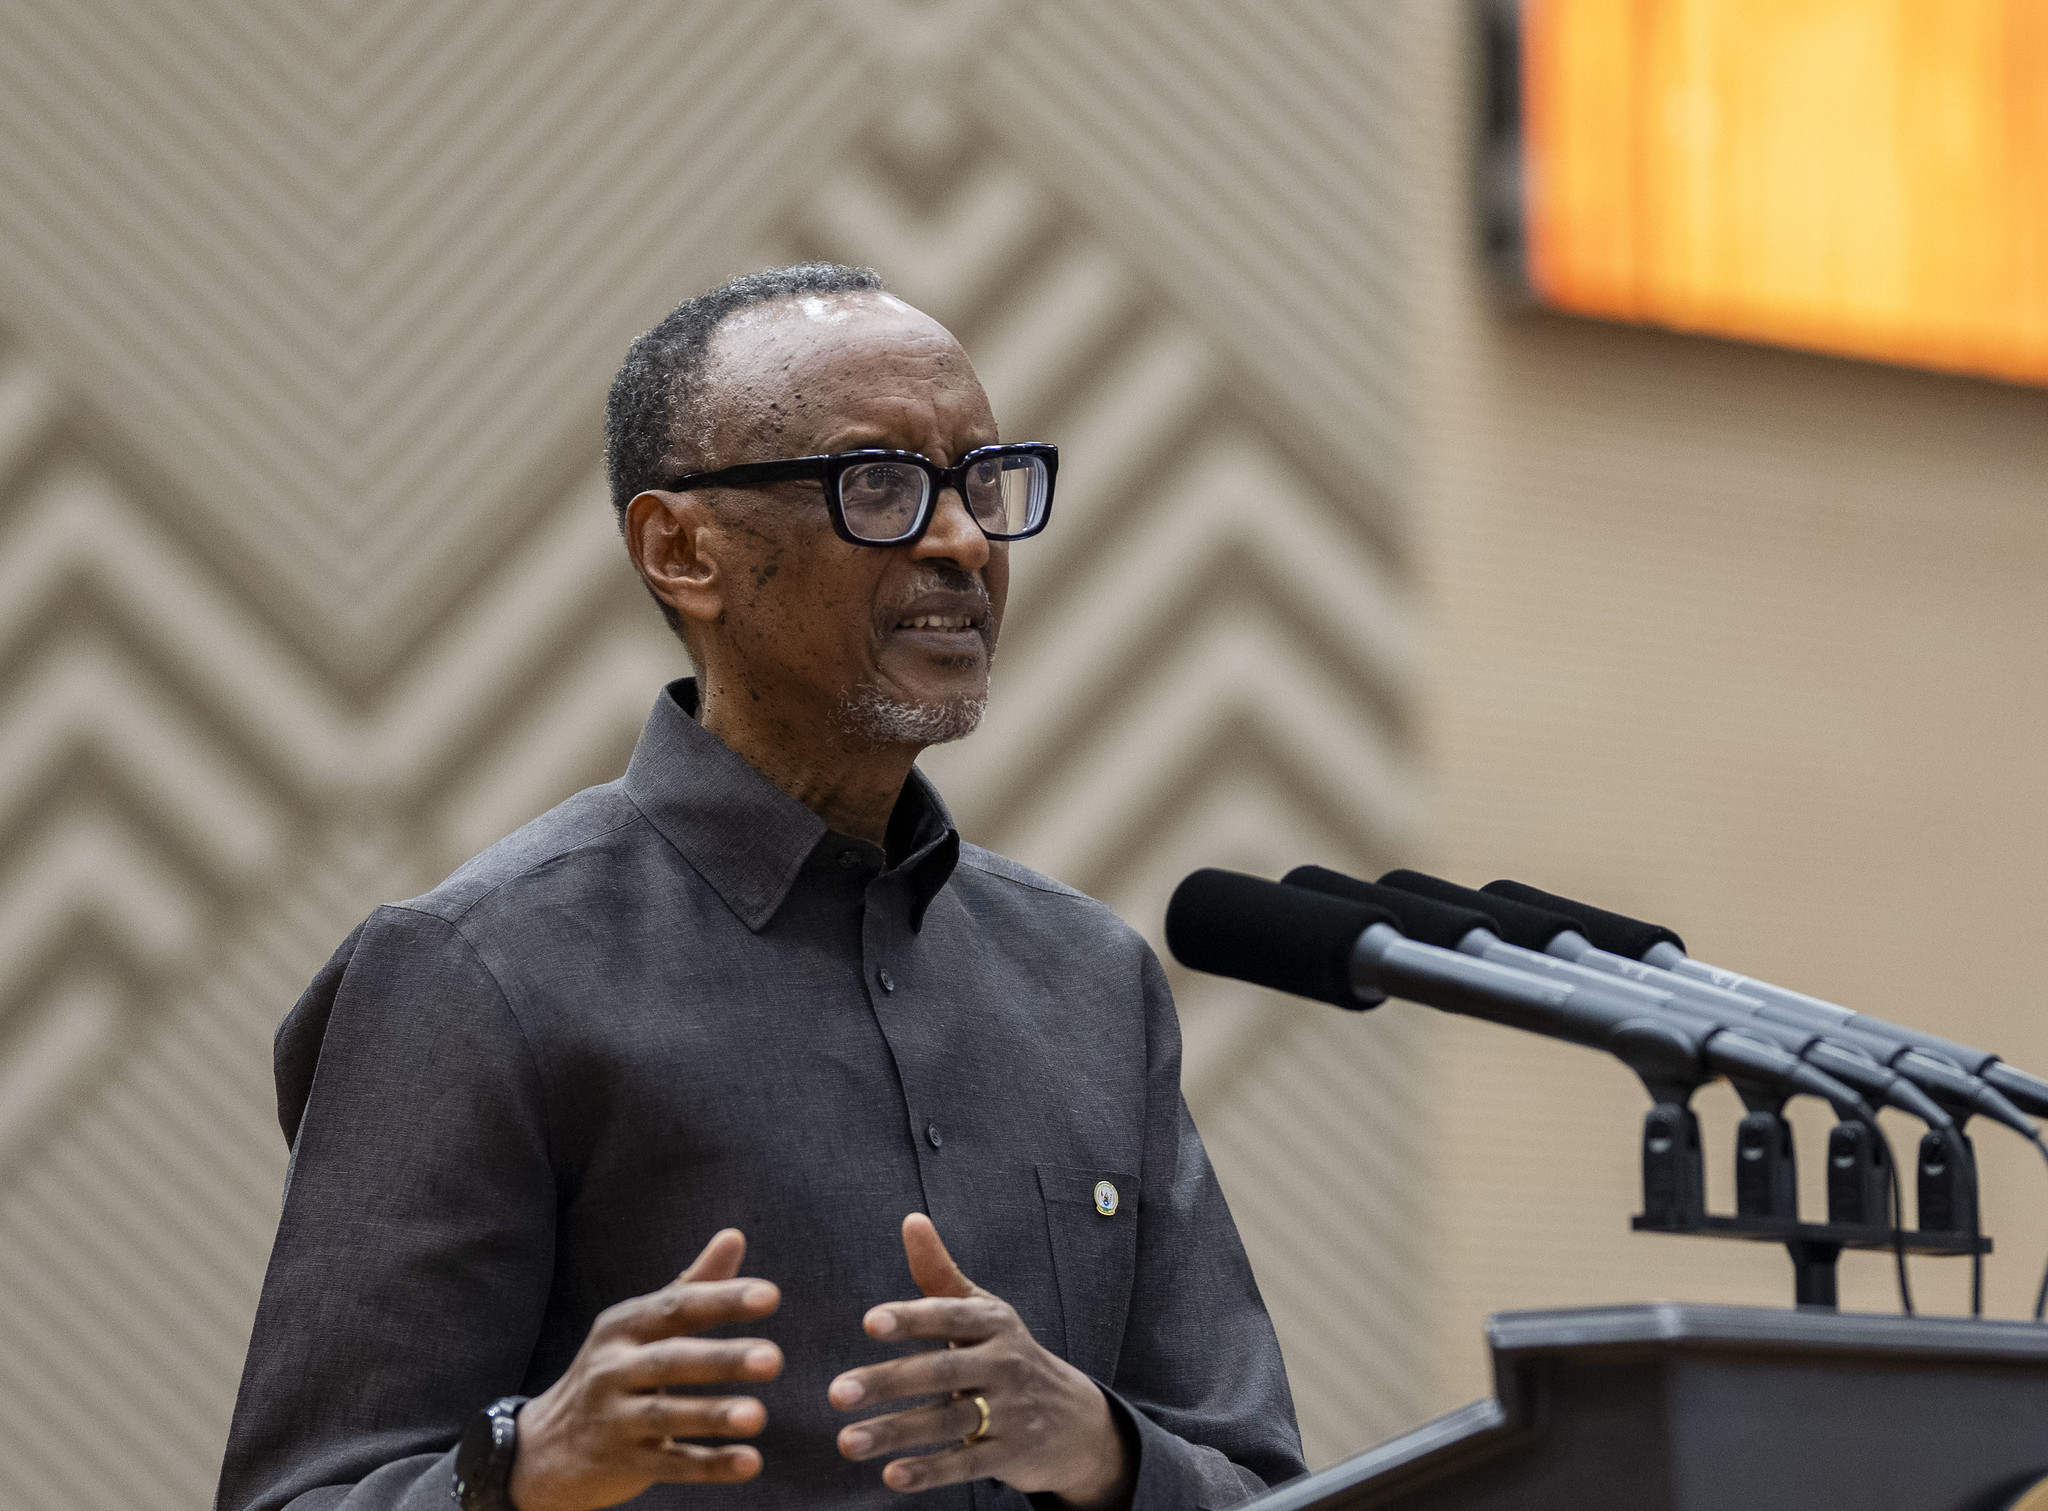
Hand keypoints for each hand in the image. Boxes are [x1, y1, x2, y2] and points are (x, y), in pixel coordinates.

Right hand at [510, 1229, 782, 1510]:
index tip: (771, 1296)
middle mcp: (613, 1369)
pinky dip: (709, 1466)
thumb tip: (735, 1235)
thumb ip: (692, 1285)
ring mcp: (614, 1419)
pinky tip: (750, 1462)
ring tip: (759, 1415)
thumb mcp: (641, 1325)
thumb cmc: (613, 1370)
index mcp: (624, 1326)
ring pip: (667, 1415)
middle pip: (671, 1360)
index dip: (723, 1299)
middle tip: (775, 1359)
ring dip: (713, 1415)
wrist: (543, 1446)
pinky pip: (668, 1465)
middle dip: (723, 1358)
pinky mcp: (620, 1463)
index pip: (677, 1307)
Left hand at [829, 1214, 1131, 1508]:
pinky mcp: (1011, 1454)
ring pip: (949, 1421)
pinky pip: (968, 1463)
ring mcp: (1010, 1411)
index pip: (949, 1316)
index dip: (911, 1318)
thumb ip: (939, 1272)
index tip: (869, 1323)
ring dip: (896, 1432)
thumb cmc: (1008, 1354)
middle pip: (942, 1371)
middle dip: (888, 1381)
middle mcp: (1004, 1363)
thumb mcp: (981, 1311)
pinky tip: (892, 1475)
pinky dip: (931, 1471)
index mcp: (992, 1323)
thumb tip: (910, 1220)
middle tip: (836, 1392)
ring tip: (846, 1442)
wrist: (1075, 1418)